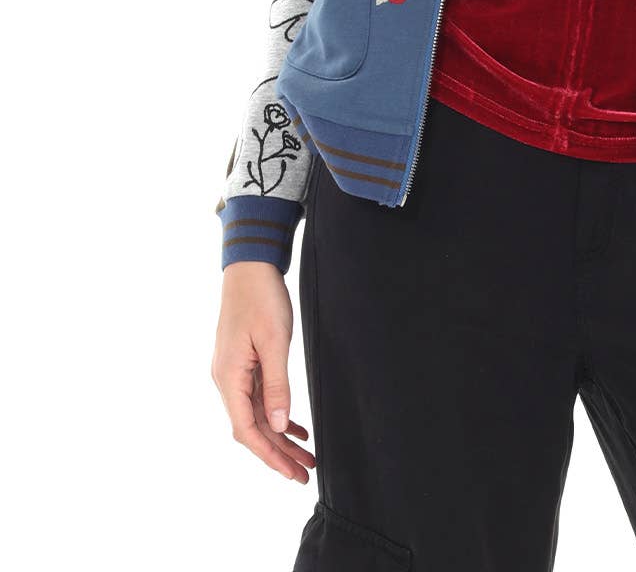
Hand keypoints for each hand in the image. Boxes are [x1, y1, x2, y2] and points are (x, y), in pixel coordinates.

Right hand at [212, 261, 315, 482]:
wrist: (250, 266)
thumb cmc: (261, 298)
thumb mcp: (274, 341)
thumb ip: (276, 385)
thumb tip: (277, 426)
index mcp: (229, 378)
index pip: (246, 430)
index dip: (269, 455)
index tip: (291, 473)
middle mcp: (226, 380)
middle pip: (253, 428)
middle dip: (278, 453)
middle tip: (306, 472)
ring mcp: (234, 372)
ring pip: (257, 415)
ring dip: (280, 436)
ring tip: (306, 455)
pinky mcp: (243, 363)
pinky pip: (259, 398)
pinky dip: (277, 414)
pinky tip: (295, 426)